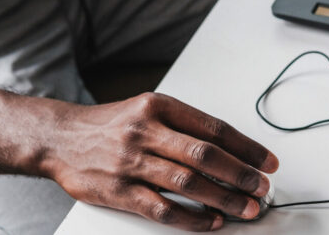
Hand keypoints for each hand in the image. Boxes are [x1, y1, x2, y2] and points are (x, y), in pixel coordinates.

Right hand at [43, 93, 278, 230]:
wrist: (60, 138)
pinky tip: (211, 222)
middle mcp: (146, 131)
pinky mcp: (118, 191)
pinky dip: (191, 218)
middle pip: (205, 155)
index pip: (214, 128)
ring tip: (246, 208)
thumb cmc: (111, 125)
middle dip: (240, 174)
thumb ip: (184, 126)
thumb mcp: (148, 109)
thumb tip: (232, 150)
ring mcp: (130, 162)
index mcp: (159, 106)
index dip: (246, 147)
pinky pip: (161, 208)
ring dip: (223, 198)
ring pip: (187, 183)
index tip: (267, 162)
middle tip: (262, 188)